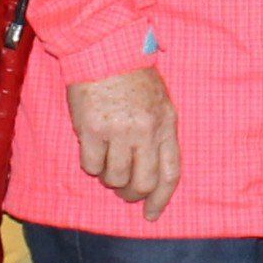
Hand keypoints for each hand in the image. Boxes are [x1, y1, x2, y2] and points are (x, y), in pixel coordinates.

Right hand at [67, 68, 180, 221]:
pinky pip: (92, 165)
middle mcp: (145, 130)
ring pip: (115, 178)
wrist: (104, 49)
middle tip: (123, 189)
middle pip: (142, 183)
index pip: (170, 174)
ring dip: (110, 177)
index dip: (161, 200)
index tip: (151, 214)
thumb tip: (153, 172)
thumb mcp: (160, 101)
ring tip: (107, 161)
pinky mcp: (92, 129)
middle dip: (131, 193)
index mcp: (166, 124)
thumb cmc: (133, 76)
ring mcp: (118, 131)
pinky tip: (92, 148)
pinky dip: (91, 164)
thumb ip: (160, 134)